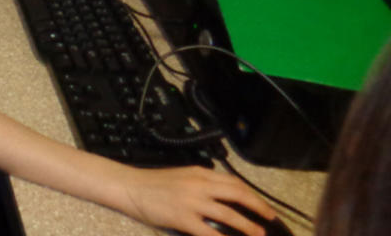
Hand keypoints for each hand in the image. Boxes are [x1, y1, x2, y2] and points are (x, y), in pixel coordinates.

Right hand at [121, 165, 277, 235]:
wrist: (131, 187)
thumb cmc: (154, 183)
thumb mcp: (182, 175)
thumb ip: (203, 183)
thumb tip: (224, 195)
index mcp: (200, 173)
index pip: (234, 182)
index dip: (253, 195)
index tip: (264, 206)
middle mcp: (199, 185)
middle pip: (237, 194)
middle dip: (258, 207)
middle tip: (271, 219)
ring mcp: (191, 202)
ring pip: (228, 213)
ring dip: (247, 225)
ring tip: (258, 233)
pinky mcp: (183, 219)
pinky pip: (209, 232)